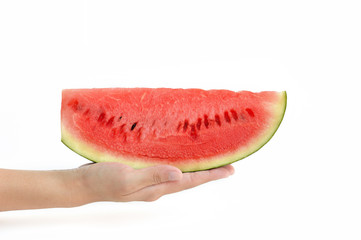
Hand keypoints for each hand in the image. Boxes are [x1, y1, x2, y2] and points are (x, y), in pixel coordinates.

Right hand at [78, 162, 233, 201]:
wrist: (84, 184)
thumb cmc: (102, 181)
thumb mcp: (127, 179)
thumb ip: (153, 176)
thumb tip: (180, 175)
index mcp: (157, 189)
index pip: (190, 181)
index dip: (211, 175)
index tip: (230, 169)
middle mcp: (158, 186)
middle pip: (189, 179)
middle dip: (209, 172)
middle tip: (228, 164)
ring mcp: (150, 180)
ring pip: (180, 173)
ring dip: (196, 167)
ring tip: (211, 159)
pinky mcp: (143, 173)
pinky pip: (167, 167)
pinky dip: (179, 162)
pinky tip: (181, 155)